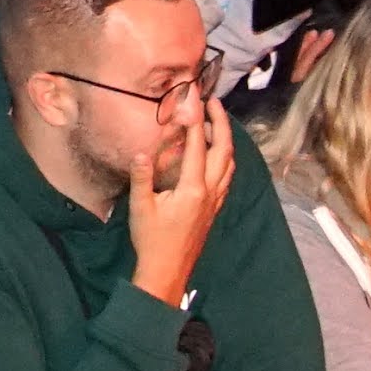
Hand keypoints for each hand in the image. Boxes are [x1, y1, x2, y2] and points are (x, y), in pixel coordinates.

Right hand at [122, 67, 233, 304]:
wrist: (167, 272)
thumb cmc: (152, 240)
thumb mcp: (141, 207)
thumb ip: (142, 177)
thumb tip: (140, 151)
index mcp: (192, 189)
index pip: (198, 146)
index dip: (197, 119)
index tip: (195, 99)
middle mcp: (210, 192)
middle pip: (224, 151)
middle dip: (222, 124)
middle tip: (215, 103)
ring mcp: (215, 201)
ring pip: (230, 164)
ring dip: (226, 141)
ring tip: (217, 124)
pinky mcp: (214, 209)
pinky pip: (227, 178)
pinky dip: (225, 159)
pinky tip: (217, 157)